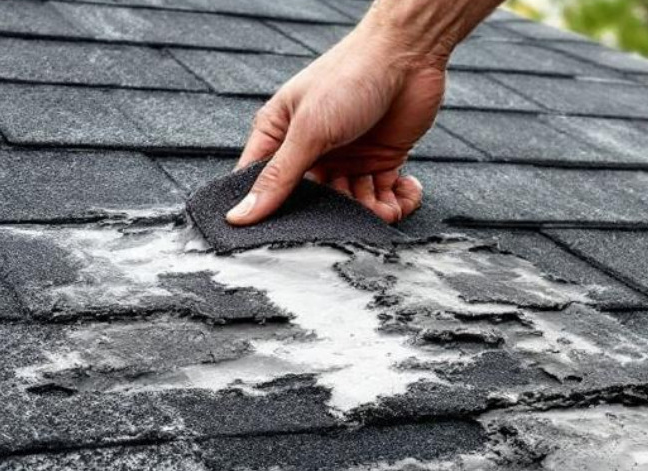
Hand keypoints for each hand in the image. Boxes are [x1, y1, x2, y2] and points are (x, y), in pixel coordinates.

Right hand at [227, 23, 444, 224]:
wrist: (408, 56)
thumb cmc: (349, 79)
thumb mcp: (308, 130)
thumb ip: (278, 176)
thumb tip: (239, 215)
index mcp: (281, 134)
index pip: (264, 184)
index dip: (272, 212)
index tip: (283, 238)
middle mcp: (312, 149)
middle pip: (315, 203)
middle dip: (336, 215)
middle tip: (351, 217)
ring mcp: (347, 157)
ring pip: (353, 204)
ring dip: (372, 211)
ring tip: (385, 205)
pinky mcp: (381, 160)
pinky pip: (384, 196)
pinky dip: (397, 201)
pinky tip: (404, 193)